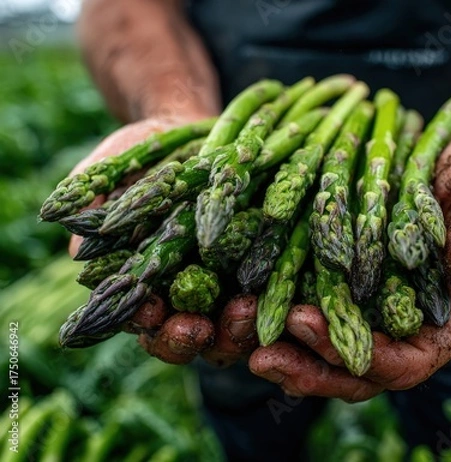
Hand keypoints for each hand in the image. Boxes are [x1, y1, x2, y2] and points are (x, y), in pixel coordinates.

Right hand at [67, 114, 260, 366]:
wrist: (195, 132)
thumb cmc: (143, 154)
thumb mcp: (111, 170)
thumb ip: (94, 209)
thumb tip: (78, 252)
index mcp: (149, 283)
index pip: (147, 322)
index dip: (147, 324)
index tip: (149, 311)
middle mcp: (192, 291)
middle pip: (193, 336)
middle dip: (192, 337)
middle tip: (198, 327)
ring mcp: (231, 281)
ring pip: (235, 325)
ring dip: (238, 328)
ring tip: (243, 310)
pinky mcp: (265, 263)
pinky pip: (275, 293)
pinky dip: (277, 300)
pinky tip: (280, 295)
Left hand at [248, 134, 450, 400]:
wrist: (441, 161)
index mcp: (447, 323)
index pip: (406, 363)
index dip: (361, 356)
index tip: (310, 327)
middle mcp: (405, 329)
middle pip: (355, 373)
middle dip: (307, 369)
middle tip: (260, 356)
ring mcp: (369, 312)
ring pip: (324, 354)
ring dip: (281, 348)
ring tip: (237, 325)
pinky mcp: (340, 288)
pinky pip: (306, 312)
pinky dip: (274, 312)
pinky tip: (241, 301)